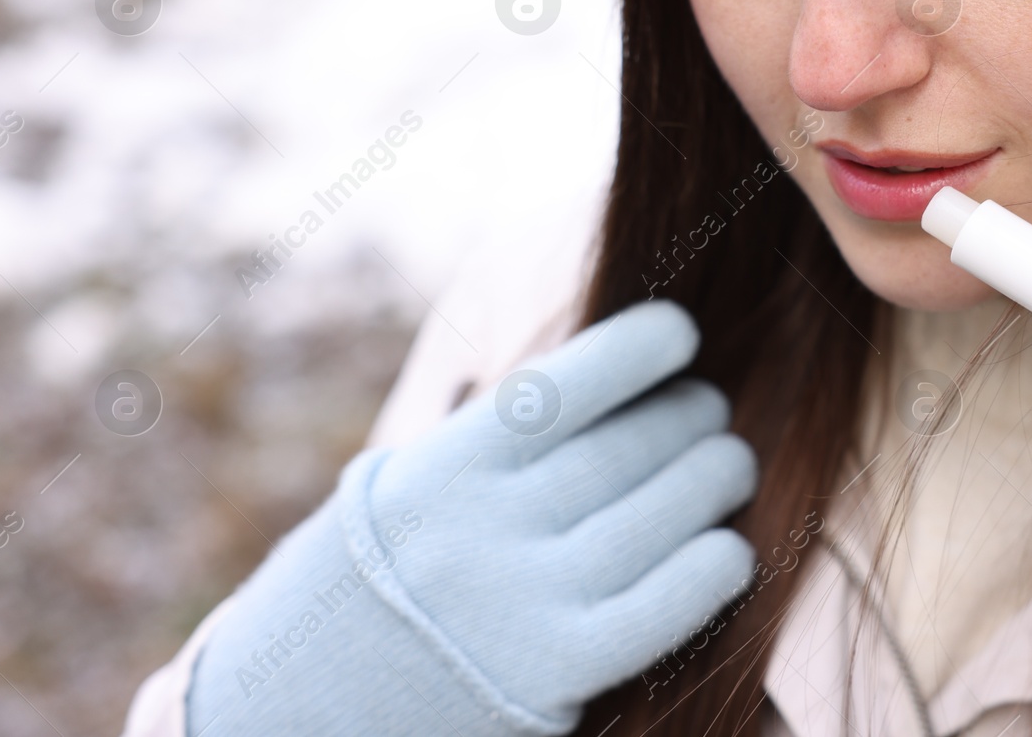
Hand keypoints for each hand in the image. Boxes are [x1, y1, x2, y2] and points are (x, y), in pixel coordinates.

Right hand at [188, 300, 756, 736]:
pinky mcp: (552, 676)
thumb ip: (491, 443)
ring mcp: (519, 603)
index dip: (636, 349)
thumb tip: (608, 383)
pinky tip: (730, 551)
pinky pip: (660, 612)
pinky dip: (709, 572)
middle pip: (624, 450)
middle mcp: (482, 527)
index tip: (680, 332)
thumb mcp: (402, 488)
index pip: (562, 385)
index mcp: (443, 468)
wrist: (298, 710)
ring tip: (732, 464)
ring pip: (655, 519)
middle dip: (688, 418)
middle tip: (712, 410)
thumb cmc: (370, 583)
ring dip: (713, 481)